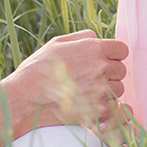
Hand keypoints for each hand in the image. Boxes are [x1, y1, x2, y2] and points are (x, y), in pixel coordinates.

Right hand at [0, 30, 127, 135]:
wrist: (24, 98)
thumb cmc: (38, 70)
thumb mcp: (56, 43)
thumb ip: (82, 37)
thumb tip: (97, 37)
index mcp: (93, 48)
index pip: (121, 50)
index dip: (113, 56)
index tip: (104, 61)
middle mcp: (100, 67)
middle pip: (121, 70)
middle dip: (109, 74)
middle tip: (90, 79)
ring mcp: (101, 89)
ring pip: (118, 89)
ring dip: (107, 91)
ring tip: (86, 93)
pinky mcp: (99, 110)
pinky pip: (113, 107)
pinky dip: (104, 108)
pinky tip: (88, 105)